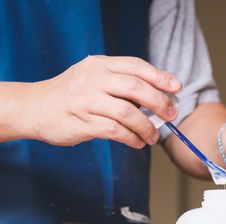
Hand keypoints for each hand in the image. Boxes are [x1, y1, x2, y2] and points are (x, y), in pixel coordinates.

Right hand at [24, 55, 180, 147]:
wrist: (35, 107)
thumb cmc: (72, 95)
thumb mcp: (93, 78)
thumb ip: (121, 84)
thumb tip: (158, 98)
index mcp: (100, 65)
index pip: (135, 66)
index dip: (159, 76)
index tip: (176, 87)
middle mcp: (94, 79)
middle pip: (135, 88)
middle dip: (159, 102)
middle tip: (171, 114)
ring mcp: (87, 101)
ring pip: (128, 112)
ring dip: (147, 126)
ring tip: (153, 136)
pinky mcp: (83, 122)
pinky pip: (116, 131)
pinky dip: (132, 138)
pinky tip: (137, 142)